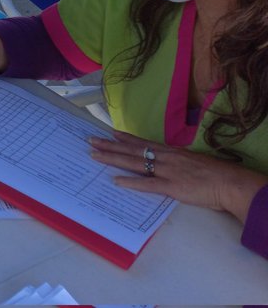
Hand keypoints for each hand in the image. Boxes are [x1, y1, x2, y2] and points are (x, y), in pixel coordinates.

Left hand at [90, 130, 267, 219]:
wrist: (229, 182)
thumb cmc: (214, 173)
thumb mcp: (192, 161)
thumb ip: (176, 161)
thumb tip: (164, 162)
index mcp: (171, 152)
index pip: (143, 143)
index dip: (125, 138)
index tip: (109, 133)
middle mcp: (165, 158)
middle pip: (132, 150)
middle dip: (109, 146)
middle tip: (90, 140)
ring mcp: (167, 171)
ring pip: (134, 163)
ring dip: (113, 158)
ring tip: (95, 155)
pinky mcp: (171, 186)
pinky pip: (147, 184)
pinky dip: (131, 182)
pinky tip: (116, 180)